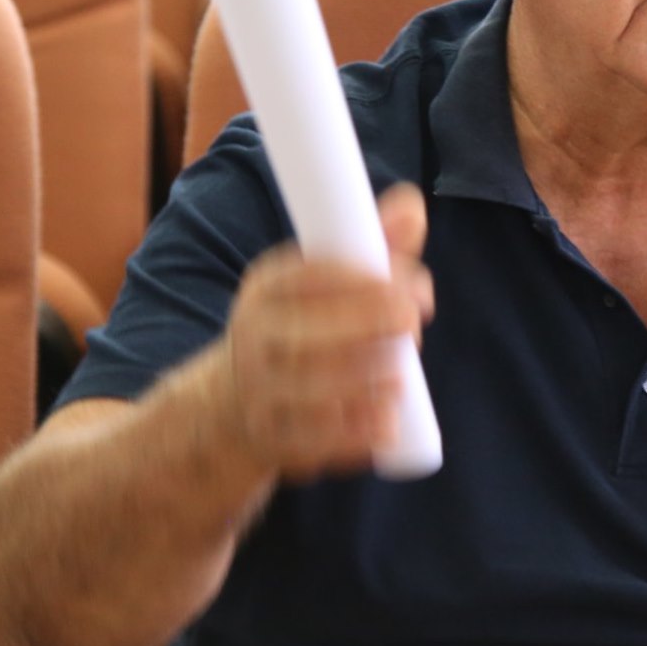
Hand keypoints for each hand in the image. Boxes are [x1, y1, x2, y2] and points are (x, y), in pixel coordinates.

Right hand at [213, 183, 432, 482]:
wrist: (230, 405)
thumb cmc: (300, 329)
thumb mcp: (324, 283)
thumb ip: (374, 246)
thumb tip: (414, 204)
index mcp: (268, 288)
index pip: (312, 274)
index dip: (369, 278)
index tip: (416, 285)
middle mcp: (255, 337)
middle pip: (310, 330)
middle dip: (370, 323)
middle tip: (414, 325)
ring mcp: (258, 391)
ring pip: (311, 387)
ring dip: (364, 381)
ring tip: (402, 379)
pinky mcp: (270, 439)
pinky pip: (312, 441)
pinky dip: (354, 435)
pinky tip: (387, 425)